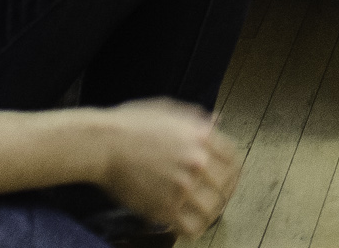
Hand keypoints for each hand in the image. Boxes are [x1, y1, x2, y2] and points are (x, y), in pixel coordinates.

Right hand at [95, 99, 239, 239]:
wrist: (104, 144)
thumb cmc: (131, 124)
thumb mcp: (169, 109)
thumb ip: (196, 117)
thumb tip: (216, 121)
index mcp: (202, 136)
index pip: (233, 160)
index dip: (232, 172)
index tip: (227, 179)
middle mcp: (197, 161)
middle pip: (226, 186)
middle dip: (223, 194)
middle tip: (215, 199)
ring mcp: (182, 186)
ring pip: (213, 209)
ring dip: (210, 213)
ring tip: (203, 214)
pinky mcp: (165, 207)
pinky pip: (192, 227)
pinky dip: (194, 229)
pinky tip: (188, 225)